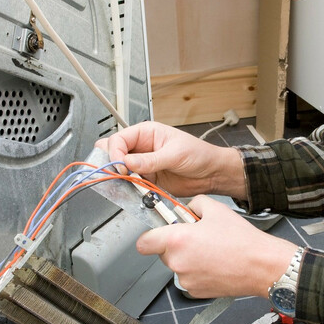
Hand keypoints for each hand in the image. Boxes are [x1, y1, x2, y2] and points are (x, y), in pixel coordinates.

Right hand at [98, 121, 246, 199]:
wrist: (212, 174)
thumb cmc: (199, 154)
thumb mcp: (175, 154)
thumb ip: (151, 160)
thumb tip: (128, 162)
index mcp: (147, 133)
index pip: (119, 139)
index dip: (115, 153)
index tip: (121, 166)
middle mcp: (141, 148)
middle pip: (114, 153)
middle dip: (111, 163)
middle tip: (117, 174)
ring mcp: (143, 165)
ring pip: (120, 170)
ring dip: (120, 178)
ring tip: (126, 183)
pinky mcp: (147, 180)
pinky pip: (131, 184)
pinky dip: (129, 189)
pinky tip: (134, 190)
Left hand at [136, 195, 298, 298]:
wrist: (261, 266)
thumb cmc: (242, 241)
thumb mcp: (216, 209)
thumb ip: (194, 204)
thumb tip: (187, 208)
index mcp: (177, 240)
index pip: (144, 242)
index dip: (151, 236)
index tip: (159, 232)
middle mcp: (177, 262)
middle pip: (163, 253)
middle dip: (176, 244)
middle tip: (197, 236)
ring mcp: (186, 280)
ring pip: (178, 265)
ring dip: (188, 258)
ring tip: (211, 250)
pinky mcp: (196, 292)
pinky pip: (189, 278)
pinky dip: (198, 271)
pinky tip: (215, 263)